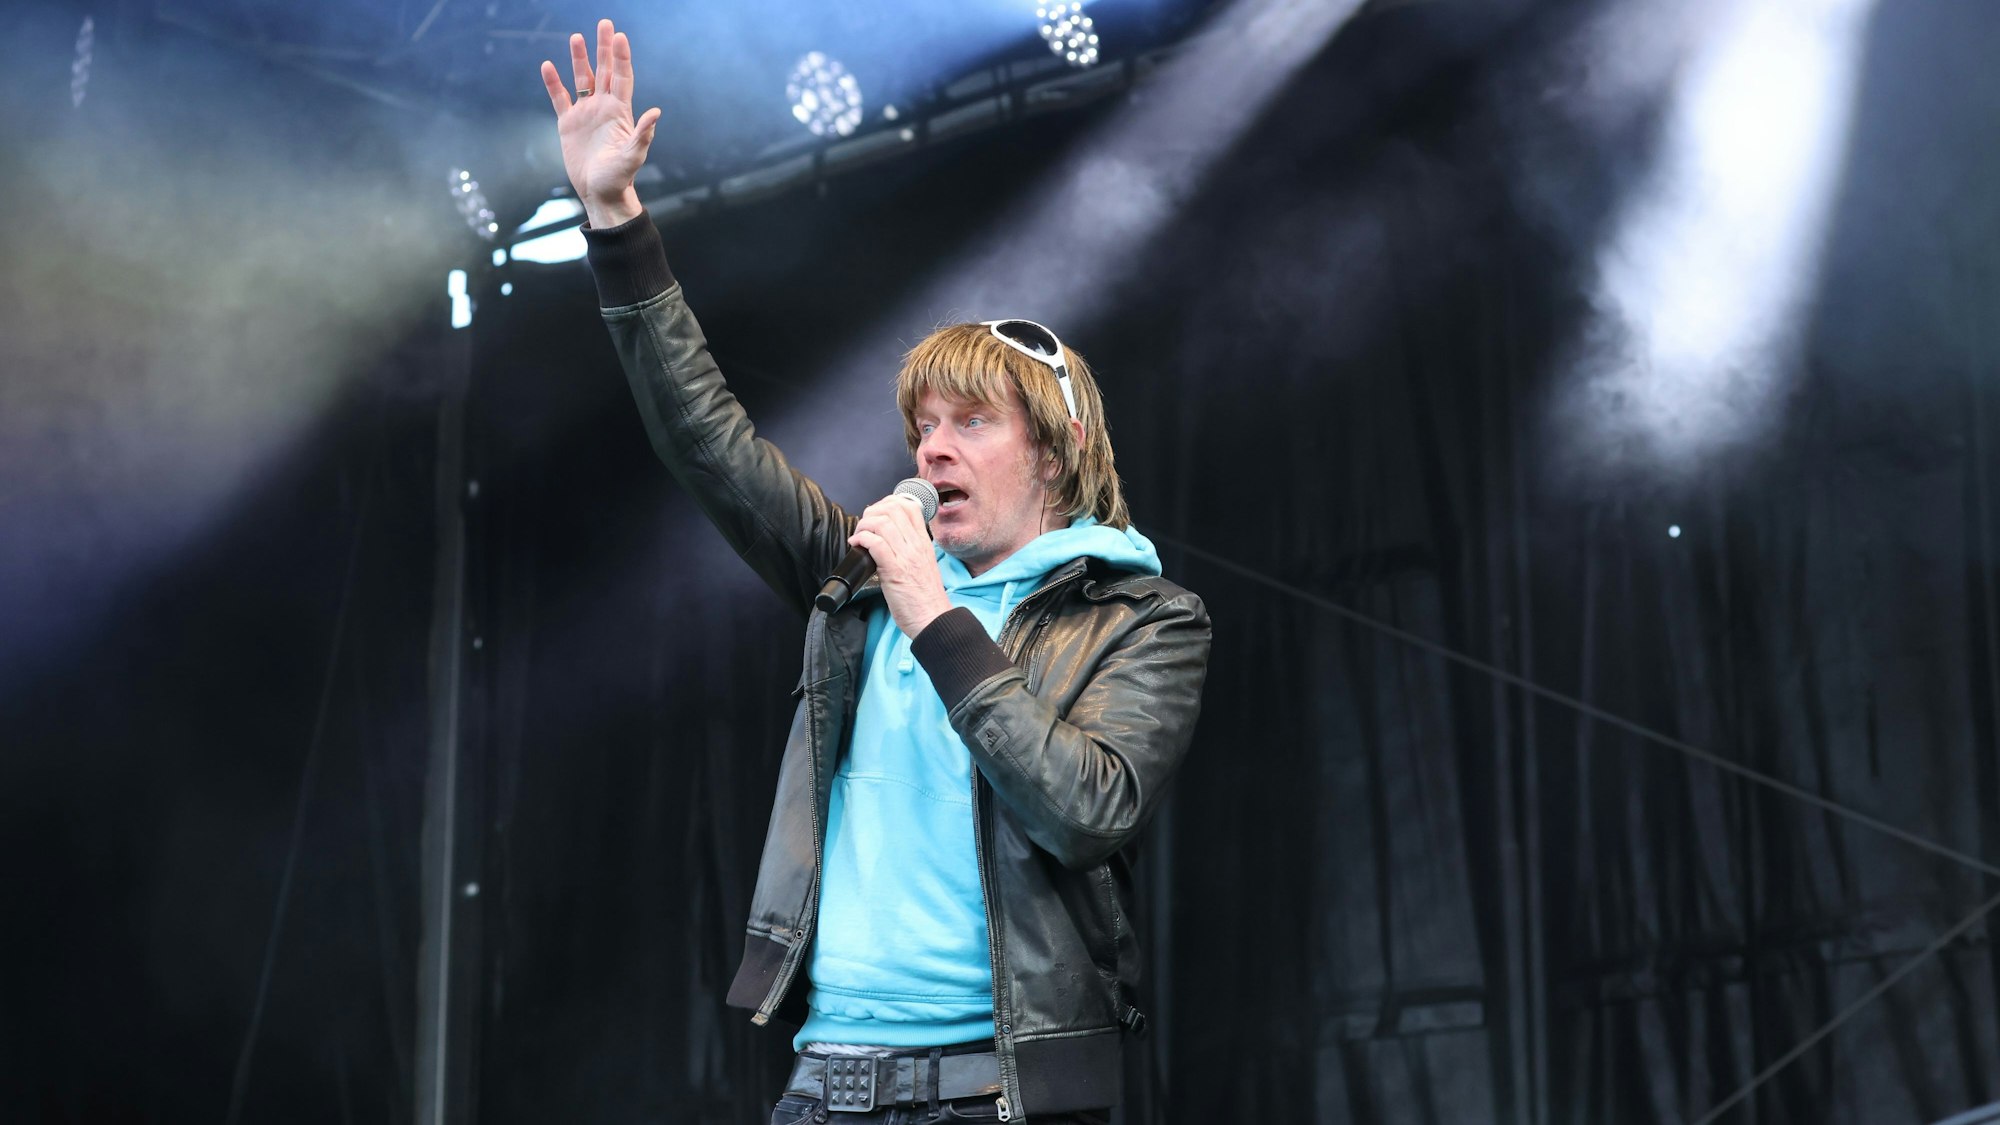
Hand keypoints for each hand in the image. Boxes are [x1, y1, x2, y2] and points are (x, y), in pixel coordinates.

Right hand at [538, 19, 661, 228]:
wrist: (600, 193)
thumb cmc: (620, 177)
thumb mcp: (633, 156)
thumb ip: (643, 134)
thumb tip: (656, 112)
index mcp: (620, 112)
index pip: (622, 77)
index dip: (621, 57)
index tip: (620, 36)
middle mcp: (604, 107)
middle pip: (605, 70)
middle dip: (604, 48)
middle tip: (605, 24)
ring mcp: (586, 114)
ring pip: (582, 79)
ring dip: (580, 59)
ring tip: (576, 37)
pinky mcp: (568, 124)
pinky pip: (560, 98)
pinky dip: (553, 83)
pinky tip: (547, 65)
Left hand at [849, 494, 952, 638]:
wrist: (932, 619)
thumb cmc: (925, 598)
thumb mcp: (923, 565)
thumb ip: (910, 551)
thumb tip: (889, 542)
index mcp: (924, 542)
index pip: (909, 506)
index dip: (888, 503)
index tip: (877, 514)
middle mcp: (916, 545)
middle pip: (893, 509)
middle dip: (872, 511)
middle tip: (864, 525)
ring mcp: (906, 556)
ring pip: (882, 522)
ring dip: (863, 525)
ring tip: (858, 537)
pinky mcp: (894, 570)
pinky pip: (875, 543)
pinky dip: (861, 539)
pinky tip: (856, 546)